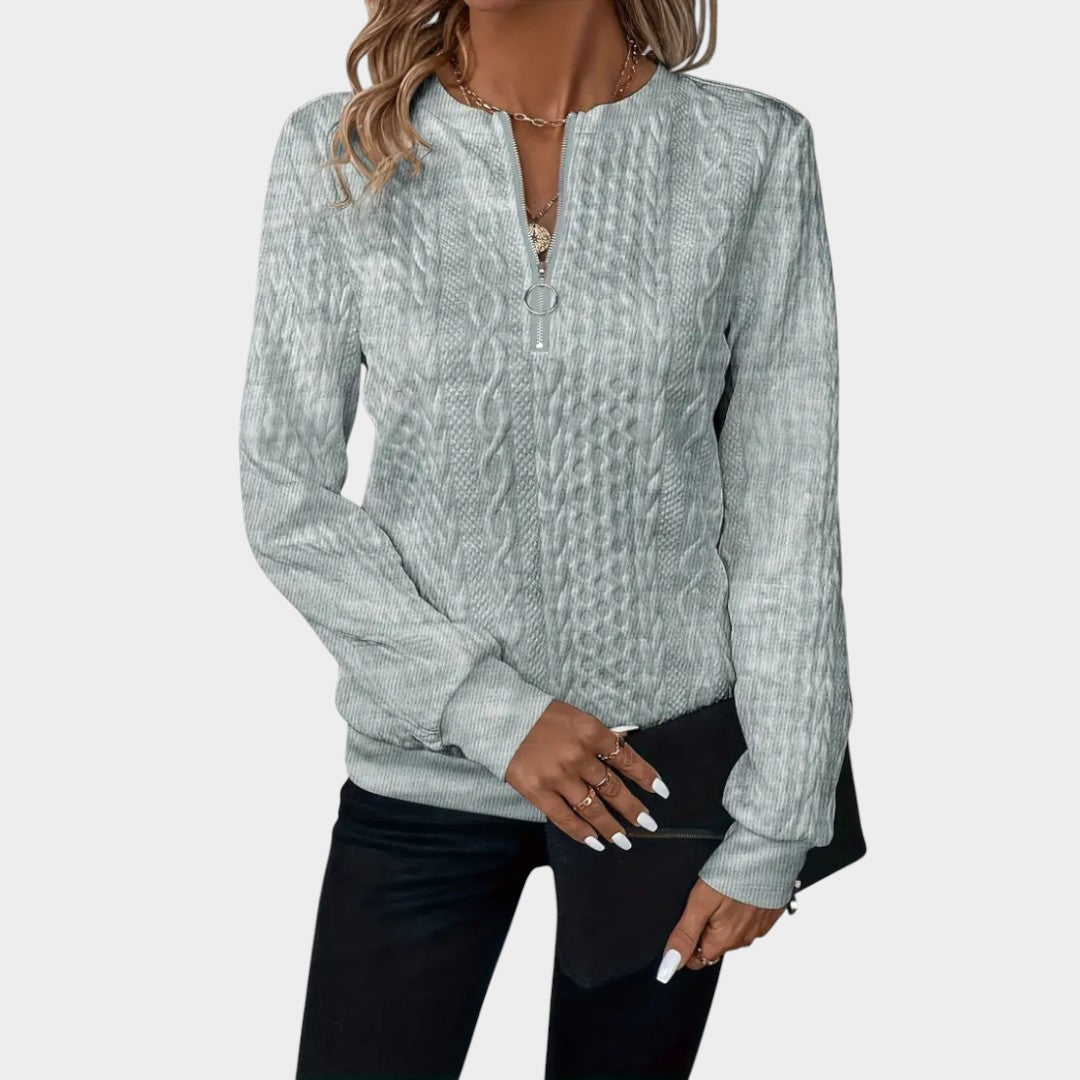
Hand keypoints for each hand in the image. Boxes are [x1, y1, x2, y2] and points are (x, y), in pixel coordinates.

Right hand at [505, 700, 668, 849]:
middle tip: (648, 824)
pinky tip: (595, 842)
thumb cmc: (541, 717)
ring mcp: (558, 775)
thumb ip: (601, 736)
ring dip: (611, 827)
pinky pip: (565, 818)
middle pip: (613, 788)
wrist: (502, 718)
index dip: (646, 777)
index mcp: (591, 732)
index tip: (660, 791)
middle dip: (634, 809)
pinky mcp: (538, 791)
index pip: (627, 758)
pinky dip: (582, 833)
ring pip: (593, 808)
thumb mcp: (577, 718)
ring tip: (624, 840)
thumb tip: (626, 748)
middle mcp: (578, 755)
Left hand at [655, 878, 785, 981]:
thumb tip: (670, 965)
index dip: (687, 941)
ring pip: (732, 931)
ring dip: (723, 917)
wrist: (770, 849)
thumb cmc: (734, 870)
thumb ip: (685, 935)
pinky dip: (741, 908)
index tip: (686, 918)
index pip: (697, 958)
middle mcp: (744, 938)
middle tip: (704, 898)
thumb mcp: (700, 902)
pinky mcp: (770, 913)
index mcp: (725, 939)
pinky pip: (749, 919)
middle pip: (714, 943)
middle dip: (704, 927)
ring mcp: (759, 926)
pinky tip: (738, 890)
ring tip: (721, 890)